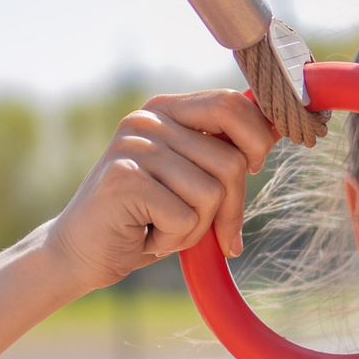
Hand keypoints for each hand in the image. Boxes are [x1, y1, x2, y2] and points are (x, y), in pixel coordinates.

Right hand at [42, 90, 277, 290]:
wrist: (80, 253)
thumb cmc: (144, 219)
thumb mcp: (191, 180)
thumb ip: (225, 152)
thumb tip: (279, 127)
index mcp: (166, 109)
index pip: (232, 105)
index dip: (257, 140)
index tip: (254, 168)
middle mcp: (148, 121)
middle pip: (230, 162)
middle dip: (229, 208)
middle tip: (205, 228)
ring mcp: (134, 148)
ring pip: (211, 195)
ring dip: (195, 228)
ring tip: (160, 226)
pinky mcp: (124, 181)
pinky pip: (185, 218)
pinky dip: (172, 240)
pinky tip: (145, 235)